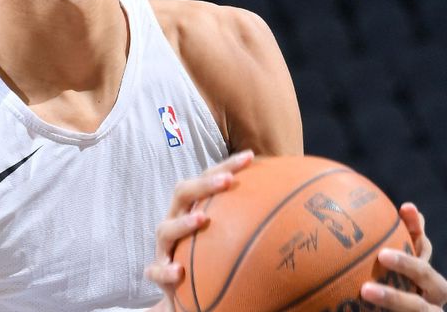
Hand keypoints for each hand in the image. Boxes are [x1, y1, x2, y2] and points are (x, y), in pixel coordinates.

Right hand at [143, 150, 253, 311]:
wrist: (184, 293)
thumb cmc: (208, 257)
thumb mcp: (226, 236)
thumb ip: (248, 221)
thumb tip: (293, 209)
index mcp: (191, 207)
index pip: (206, 178)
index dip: (226, 165)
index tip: (250, 157)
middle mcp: (175, 220)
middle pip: (182, 193)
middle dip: (204, 185)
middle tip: (227, 180)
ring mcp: (164, 246)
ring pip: (165, 230)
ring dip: (182, 223)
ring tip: (201, 219)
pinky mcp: (157, 272)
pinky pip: (157, 271)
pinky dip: (165, 271)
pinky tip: (178, 271)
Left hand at [361, 202, 446, 309]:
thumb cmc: (382, 287)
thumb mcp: (378, 266)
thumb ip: (370, 242)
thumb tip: (341, 204)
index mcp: (421, 274)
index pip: (422, 246)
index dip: (415, 229)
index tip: (405, 208)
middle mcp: (428, 294)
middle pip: (426, 275)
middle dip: (409, 262)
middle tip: (383, 254)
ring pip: (416, 307)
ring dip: (393, 298)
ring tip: (365, 290)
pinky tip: (359, 307)